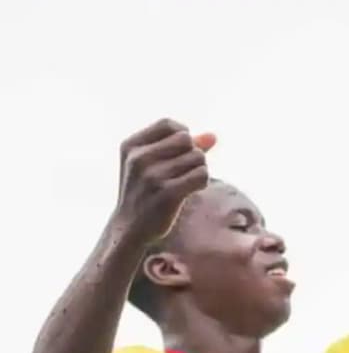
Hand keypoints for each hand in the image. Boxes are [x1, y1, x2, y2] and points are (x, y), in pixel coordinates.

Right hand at [113, 119, 216, 244]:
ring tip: (187, 181)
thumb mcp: (154, 164)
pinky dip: (202, 182)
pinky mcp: (167, 193)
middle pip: (186, 139)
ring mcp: (152, 176)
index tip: (181, 152)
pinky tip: (192, 189)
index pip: (169, 124)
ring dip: (200, 169)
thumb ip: (183, 148)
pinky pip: (201, 175)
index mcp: (131, 146)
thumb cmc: (146, 192)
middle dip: (194, 153)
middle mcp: (139, 158)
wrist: (131, 228)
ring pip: (198, 158)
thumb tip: (213, 136)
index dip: (183, 135)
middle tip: (186, 170)